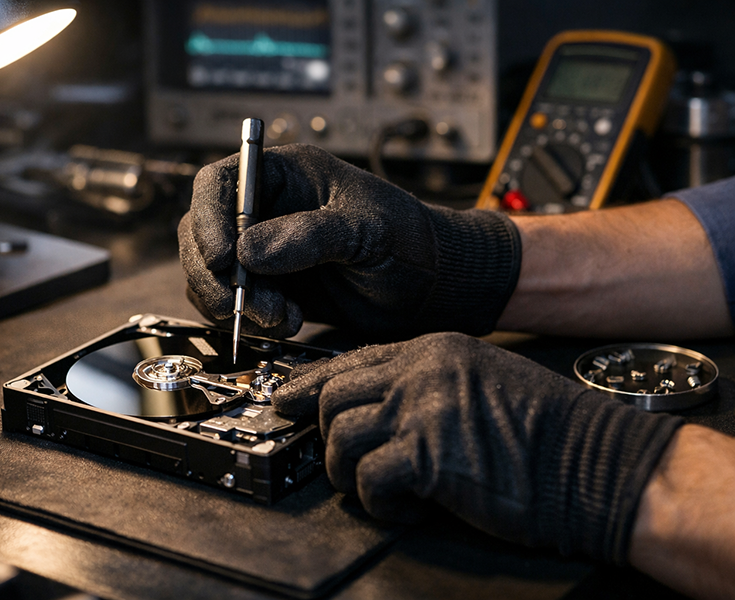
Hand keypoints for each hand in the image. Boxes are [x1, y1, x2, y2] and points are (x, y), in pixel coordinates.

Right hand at [179, 144, 521, 339]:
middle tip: (250, 306)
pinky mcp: (270, 288)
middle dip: (218, 276)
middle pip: (203, 235)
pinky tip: (285, 323)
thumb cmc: (409, 240)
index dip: (208, 218)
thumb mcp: (367, 229)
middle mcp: (266, 210)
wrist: (429, 287)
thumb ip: (312, 236)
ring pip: (212, 275)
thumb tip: (250, 251)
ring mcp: (264, 251)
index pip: (220, 183)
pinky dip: (247, 320)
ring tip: (281, 317)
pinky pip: (233, 304)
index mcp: (285, 175)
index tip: (225, 258)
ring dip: (234, 303)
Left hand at [273, 332, 683, 563]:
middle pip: (334, 396)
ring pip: (340, 437)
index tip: (285, 399)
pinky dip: (379, 502)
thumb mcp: (481, 382)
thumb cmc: (546, 432)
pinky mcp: (429, 456)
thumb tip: (372, 408)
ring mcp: (423, 411)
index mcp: (434, 351)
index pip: (350, 361)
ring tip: (379, 487)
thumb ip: (425, 385)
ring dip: (349, 472)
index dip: (309, 383)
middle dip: (327, 434)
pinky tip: (404, 506)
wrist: (597, 463)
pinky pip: (368, 480)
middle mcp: (422, 372)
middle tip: (339, 460)